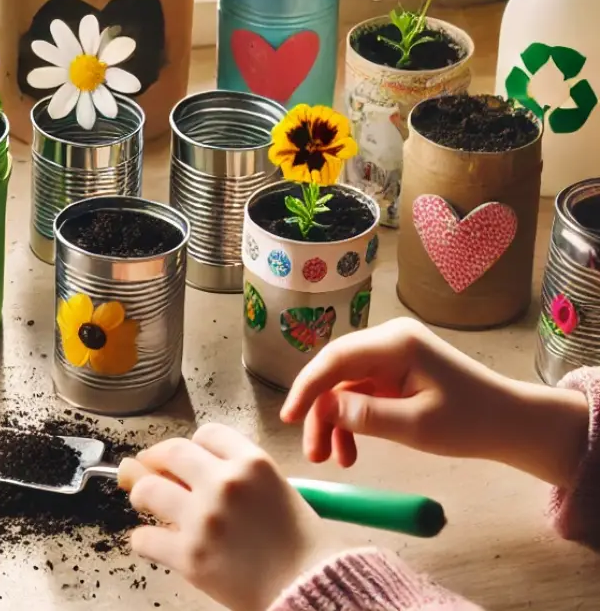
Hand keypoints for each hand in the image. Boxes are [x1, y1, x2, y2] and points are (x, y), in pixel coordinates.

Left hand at [119, 425, 326, 610]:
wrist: (313, 588)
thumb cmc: (300, 544)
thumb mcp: (275, 489)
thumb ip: (233, 472)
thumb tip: (181, 463)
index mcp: (252, 462)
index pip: (207, 433)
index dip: (194, 445)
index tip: (188, 457)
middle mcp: (226, 483)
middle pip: (171, 452)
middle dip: (156, 459)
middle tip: (150, 470)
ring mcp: (205, 518)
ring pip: (148, 489)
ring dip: (141, 493)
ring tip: (144, 500)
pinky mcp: (191, 555)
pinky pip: (145, 537)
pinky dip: (144, 539)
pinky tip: (152, 540)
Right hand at [280, 317, 588, 486]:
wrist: (512, 424)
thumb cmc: (471, 423)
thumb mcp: (417, 427)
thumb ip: (366, 416)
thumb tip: (322, 408)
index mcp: (395, 343)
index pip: (335, 359)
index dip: (307, 387)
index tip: (287, 418)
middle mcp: (389, 340)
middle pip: (336, 372)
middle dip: (320, 412)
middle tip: (312, 453)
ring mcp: (392, 354)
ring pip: (345, 385)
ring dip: (335, 420)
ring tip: (332, 460)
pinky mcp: (396, 371)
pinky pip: (361, 392)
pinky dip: (353, 419)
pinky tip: (351, 450)